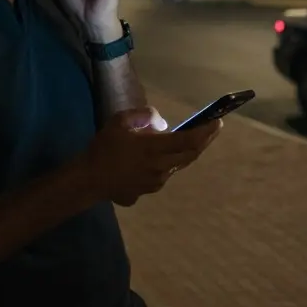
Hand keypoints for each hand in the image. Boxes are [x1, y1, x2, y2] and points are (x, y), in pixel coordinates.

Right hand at [82, 107, 222, 206]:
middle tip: (213, 128)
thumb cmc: (103, 148)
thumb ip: (143, 116)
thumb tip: (161, 123)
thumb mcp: (120, 121)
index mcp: (154, 148)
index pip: (188, 140)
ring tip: (187, 140)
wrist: (89, 180)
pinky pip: (164, 173)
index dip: (205, 131)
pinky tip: (158, 157)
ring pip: (177, 165)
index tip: (217, 122)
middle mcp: (160, 167)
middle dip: (204, 141)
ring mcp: (156, 181)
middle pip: (190, 155)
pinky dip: (168, 162)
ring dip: (185, 152)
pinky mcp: (148, 190)